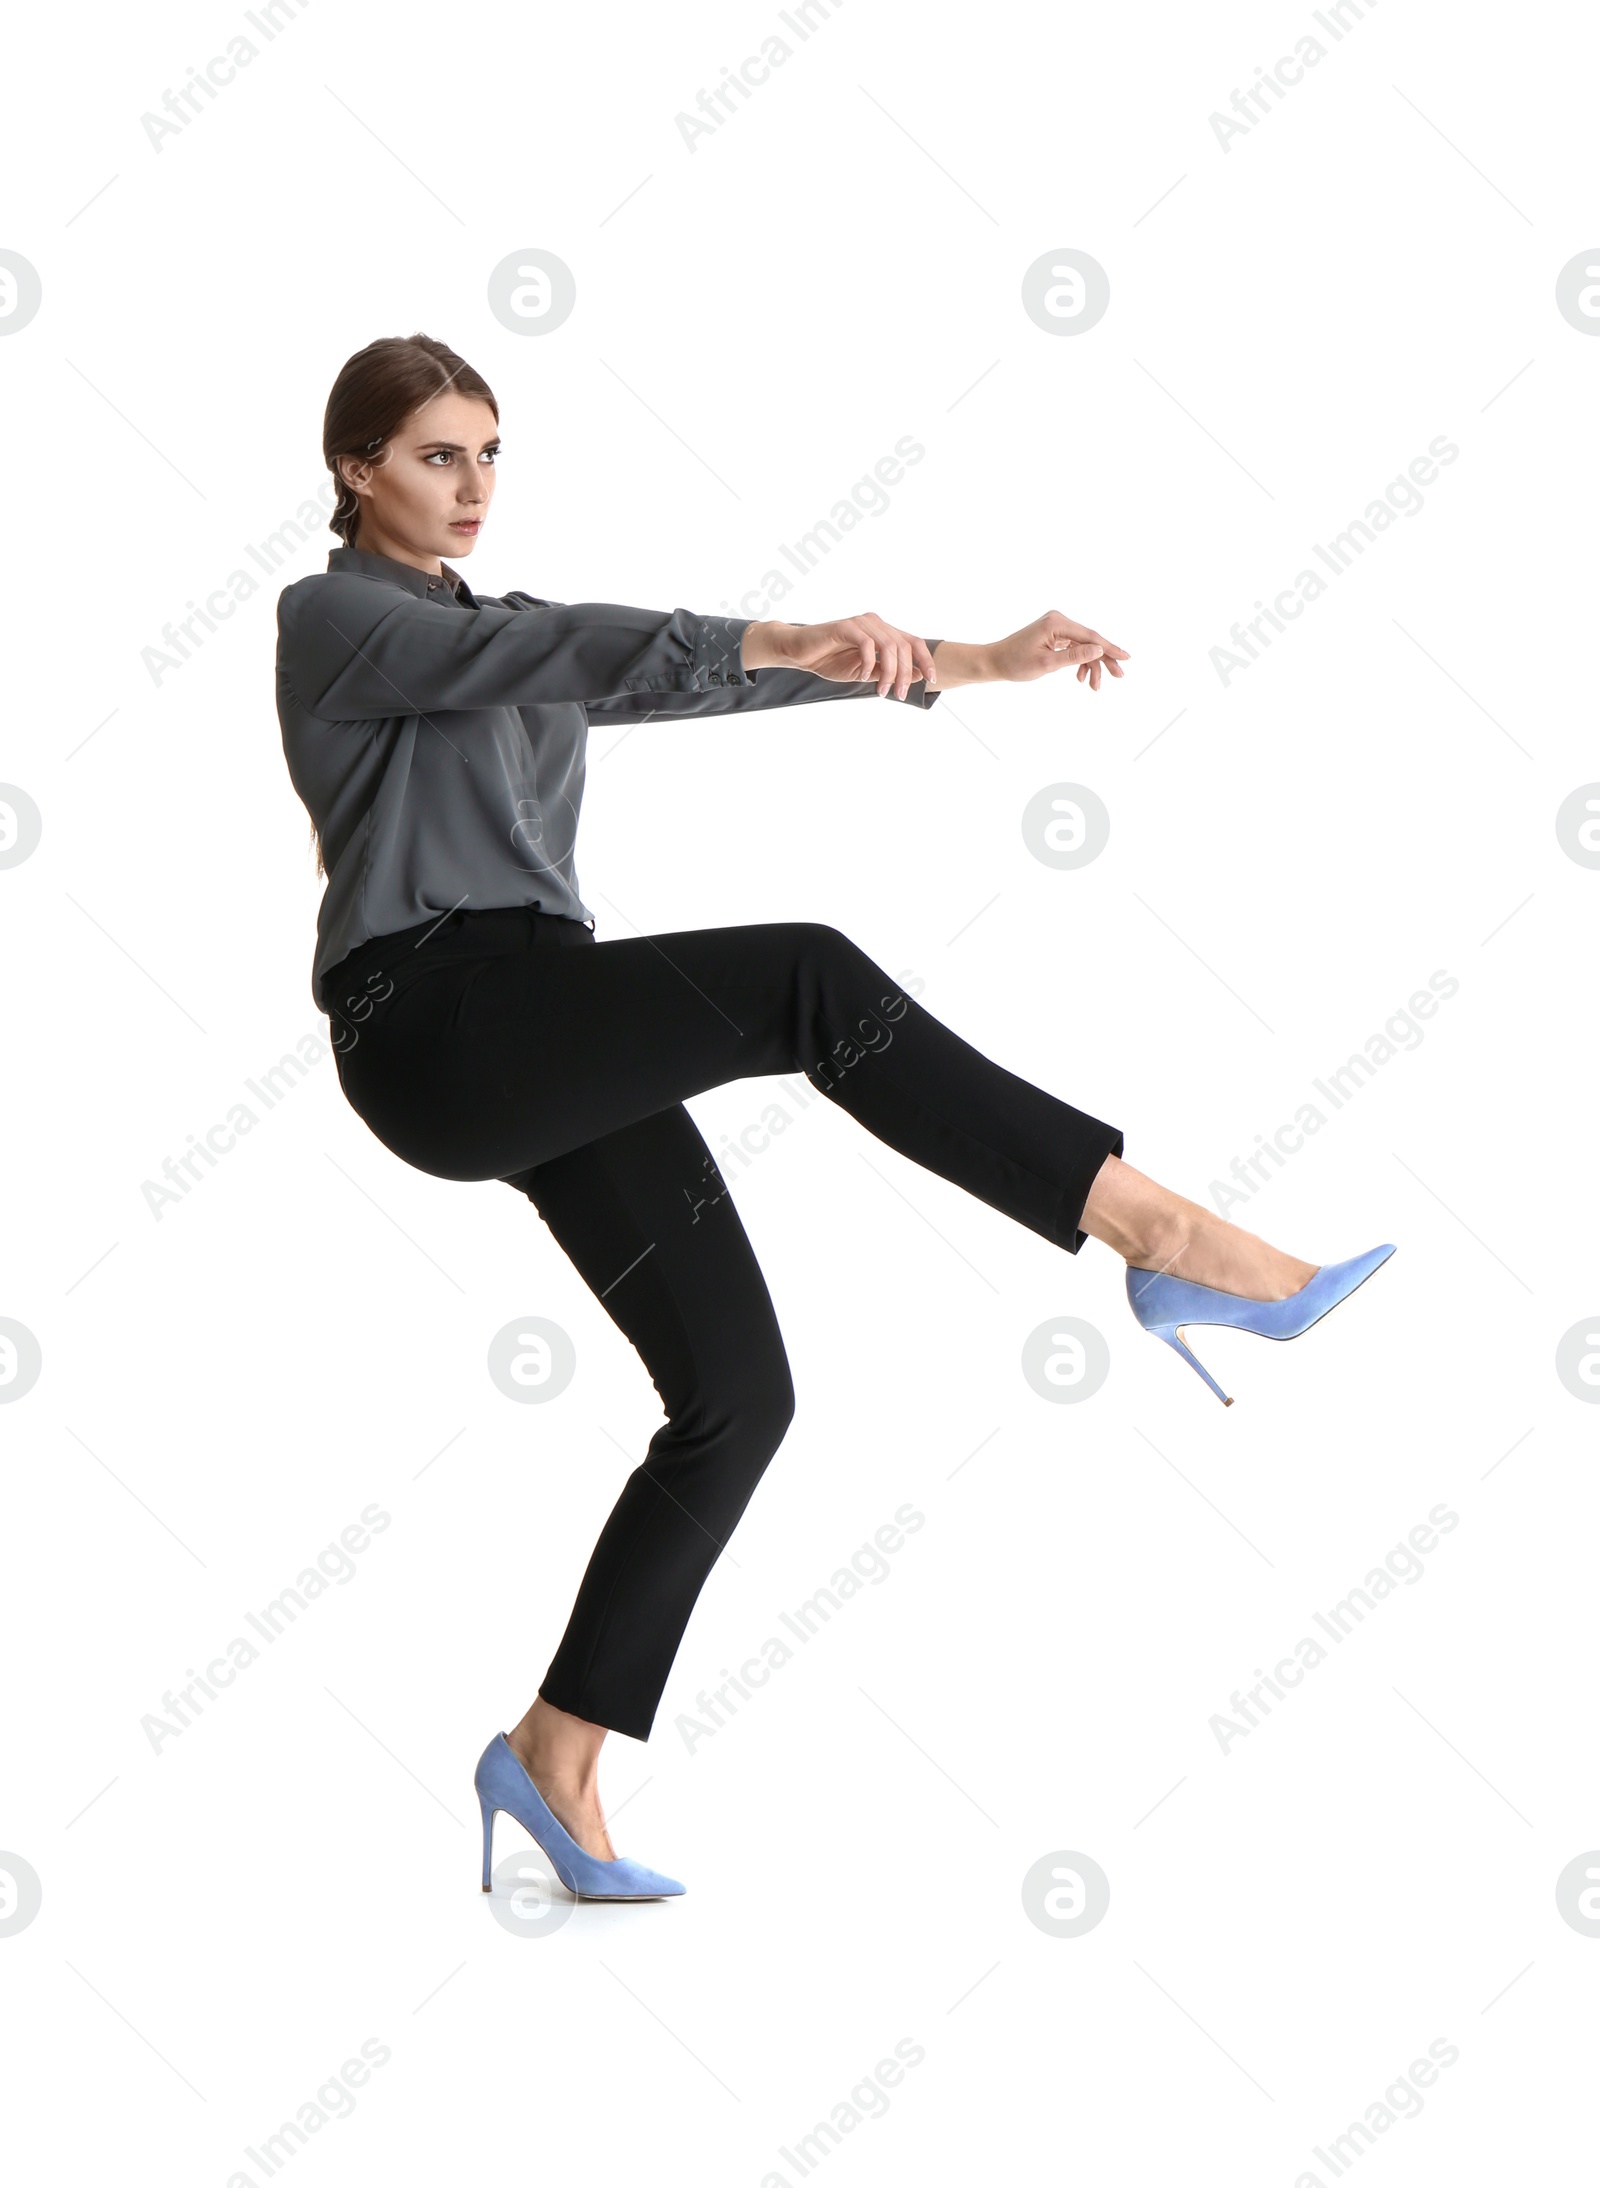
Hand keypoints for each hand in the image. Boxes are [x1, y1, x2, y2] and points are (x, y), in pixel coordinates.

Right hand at [742, 614, 940, 700]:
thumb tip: (916, 676)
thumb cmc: (830, 660)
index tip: (931, 680)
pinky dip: (869, 663)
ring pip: (889, 646)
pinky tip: (861, 677)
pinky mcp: (845, 627)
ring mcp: (861, 623)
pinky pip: (867, 644)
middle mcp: (875, 623)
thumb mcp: (865, 672)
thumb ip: (887, 672)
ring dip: (889, 673)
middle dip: (906, 674)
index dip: (926, 660)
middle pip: (904, 646)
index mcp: (883, 631)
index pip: (913, 642)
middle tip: (898, 695)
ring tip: (882, 692)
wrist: (800, 652)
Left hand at [989, 611, 1128, 691]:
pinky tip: (1081, 677)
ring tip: (1094, 686)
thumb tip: (1098, 649)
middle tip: (1118, 676)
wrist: (994, 662)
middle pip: (1089, 640)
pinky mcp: (1054, 635)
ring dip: (1091, 665)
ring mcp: (1056, 627)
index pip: (1090, 636)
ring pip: (1083, 646)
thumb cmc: (1015, 663)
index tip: (1127, 658)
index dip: (1110, 648)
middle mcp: (1058, 620)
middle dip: (1104, 659)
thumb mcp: (1046, 664)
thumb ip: (1074, 656)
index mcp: (1057, 623)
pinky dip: (1080, 662)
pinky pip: (1074, 647)